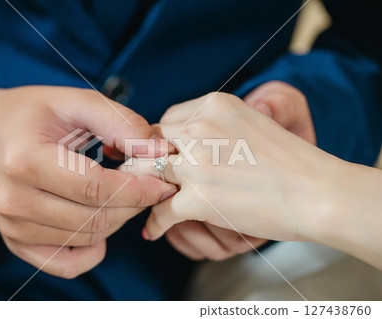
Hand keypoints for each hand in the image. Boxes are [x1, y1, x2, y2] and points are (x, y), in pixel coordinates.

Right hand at [0, 86, 176, 277]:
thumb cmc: (30, 116)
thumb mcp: (74, 102)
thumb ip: (120, 122)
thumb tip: (159, 151)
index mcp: (25, 160)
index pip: (96, 188)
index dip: (138, 189)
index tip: (163, 183)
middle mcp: (14, 200)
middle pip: (96, 217)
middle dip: (133, 203)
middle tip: (148, 183)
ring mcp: (13, 227)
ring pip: (88, 238)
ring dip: (118, 219)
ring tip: (122, 192)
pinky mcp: (17, 242)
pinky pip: (67, 264)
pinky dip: (93, 250)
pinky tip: (100, 223)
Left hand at [131, 92, 334, 248]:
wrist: (316, 191)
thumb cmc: (289, 160)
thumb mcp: (251, 121)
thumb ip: (215, 124)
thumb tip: (184, 135)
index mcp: (214, 105)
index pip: (168, 120)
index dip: (163, 141)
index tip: (162, 155)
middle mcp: (200, 129)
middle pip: (152, 144)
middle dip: (147, 161)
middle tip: (142, 176)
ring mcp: (196, 164)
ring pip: (148, 173)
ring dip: (145, 189)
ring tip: (143, 199)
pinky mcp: (198, 198)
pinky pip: (160, 211)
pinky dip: (155, 223)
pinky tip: (154, 229)